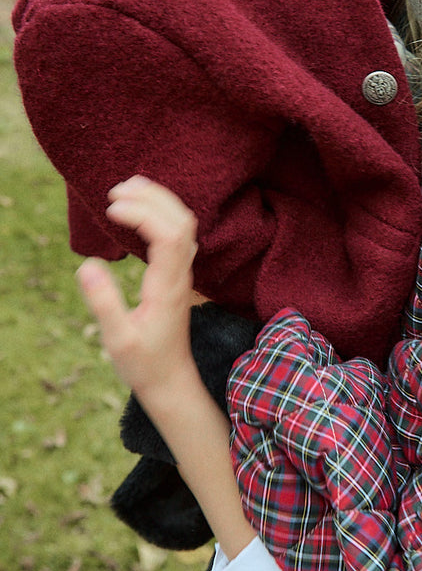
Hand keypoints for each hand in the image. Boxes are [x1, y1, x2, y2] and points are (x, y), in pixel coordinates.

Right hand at [79, 176, 258, 563]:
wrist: (171, 381)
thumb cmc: (144, 365)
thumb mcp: (117, 339)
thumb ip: (104, 303)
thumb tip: (87, 266)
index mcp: (169, 287)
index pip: (168, 235)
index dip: (144, 213)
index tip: (112, 209)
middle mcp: (182, 275)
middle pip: (181, 220)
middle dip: (152, 197)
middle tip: (114, 192)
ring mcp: (183, 274)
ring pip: (184, 224)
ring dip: (159, 200)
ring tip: (124, 189)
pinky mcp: (178, 276)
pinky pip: (178, 233)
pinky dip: (162, 213)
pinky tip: (139, 209)